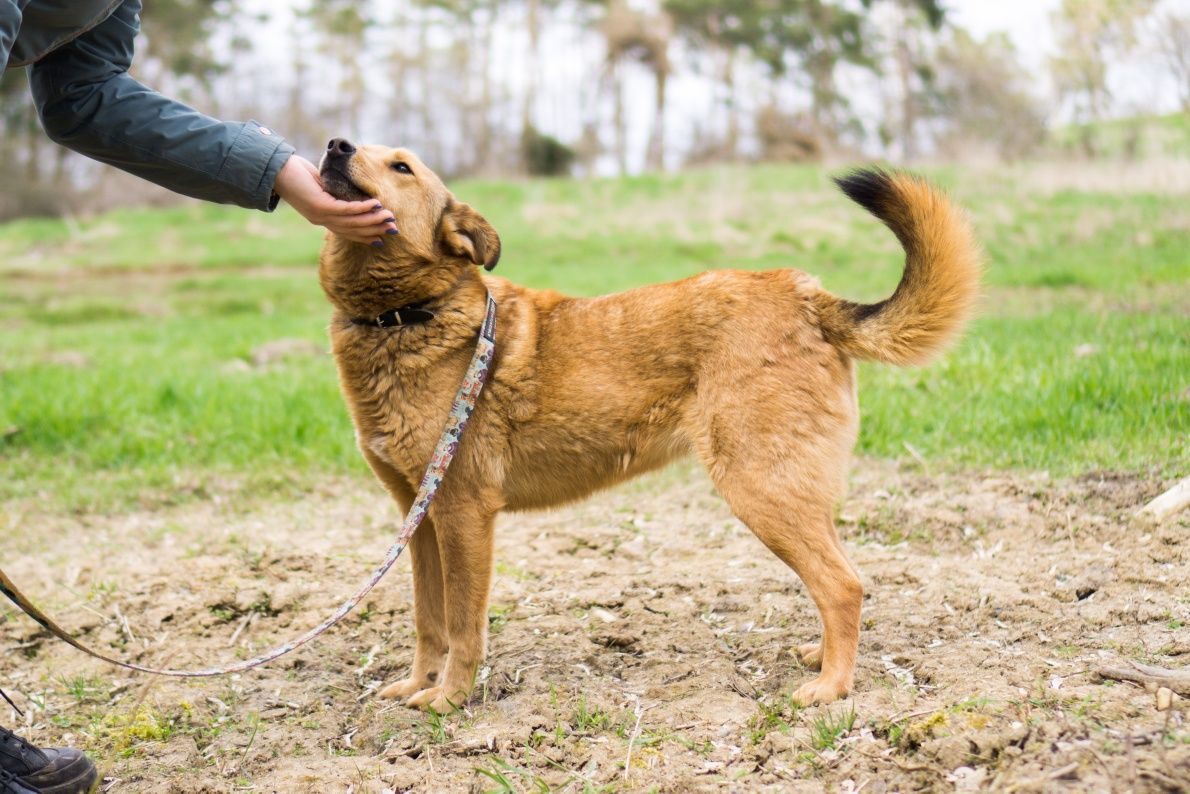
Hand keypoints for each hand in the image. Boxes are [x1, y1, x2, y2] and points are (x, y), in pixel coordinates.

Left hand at [273, 155, 397, 244]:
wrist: (275, 169)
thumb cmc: (296, 173)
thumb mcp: (321, 184)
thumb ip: (335, 192)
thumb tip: (352, 191)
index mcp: (322, 218)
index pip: (348, 232)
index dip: (366, 236)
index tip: (383, 239)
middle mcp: (321, 220)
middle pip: (353, 230)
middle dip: (375, 230)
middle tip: (394, 230)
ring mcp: (319, 215)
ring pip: (352, 222)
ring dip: (373, 220)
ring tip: (389, 217)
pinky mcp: (319, 205)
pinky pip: (345, 209)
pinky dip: (361, 208)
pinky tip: (374, 204)